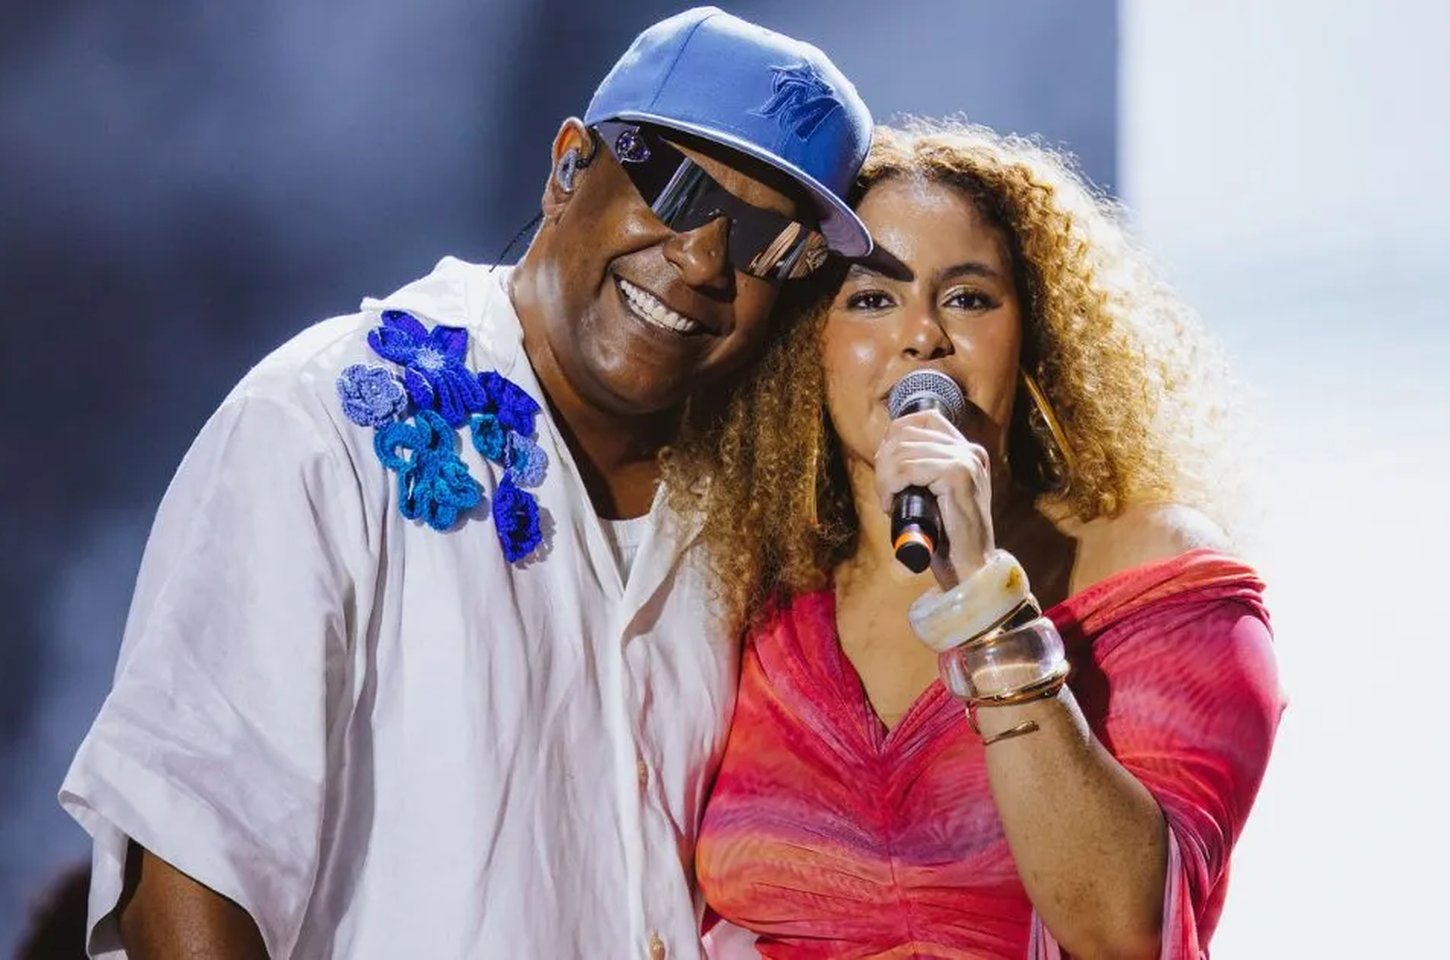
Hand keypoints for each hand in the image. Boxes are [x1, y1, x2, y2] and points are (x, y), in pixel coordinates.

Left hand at [873, 409, 995, 587]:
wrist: (970, 569)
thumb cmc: (948, 537)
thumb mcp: (936, 495)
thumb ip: (925, 471)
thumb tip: (888, 451)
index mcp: (968, 451)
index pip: (925, 418)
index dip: (896, 435)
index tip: (886, 465)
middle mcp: (970, 450)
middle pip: (907, 433)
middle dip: (885, 461)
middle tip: (884, 491)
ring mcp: (966, 461)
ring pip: (903, 451)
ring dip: (885, 478)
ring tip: (888, 502)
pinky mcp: (958, 475)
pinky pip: (908, 468)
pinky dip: (890, 485)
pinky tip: (890, 505)